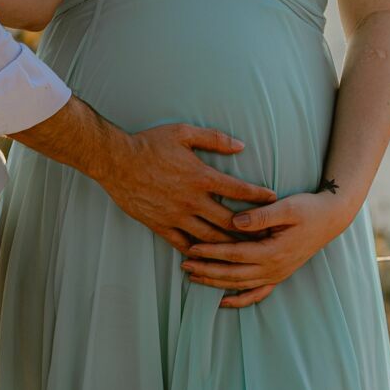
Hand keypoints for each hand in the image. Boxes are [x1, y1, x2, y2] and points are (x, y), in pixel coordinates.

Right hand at [95, 124, 278, 253]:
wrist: (116, 161)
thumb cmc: (150, 143)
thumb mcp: (183, 132)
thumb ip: (214, 138)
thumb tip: (241, 146)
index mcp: (201, 176)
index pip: (238, 190)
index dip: (258, 196)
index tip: (273, 199)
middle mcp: (192, 200)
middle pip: (228, 222)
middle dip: (250, 230)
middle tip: (266, 236)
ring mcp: (176, 216)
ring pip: (209, 238)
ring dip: (228, 245)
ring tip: (244, 251)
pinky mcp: (161, 225)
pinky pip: (183, 244)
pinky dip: (198, 252)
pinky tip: (208, 257)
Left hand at [180, 190, 353, 308]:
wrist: (331, 219)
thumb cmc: (308, 209)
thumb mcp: (287, 207)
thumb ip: (261, 215)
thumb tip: (235, 221)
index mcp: (274, 251)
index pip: (235, 254)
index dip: (212, 252)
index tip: (191, 247)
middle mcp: (274, 268)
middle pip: (233, 273)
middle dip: (207, 270)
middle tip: (184, 265)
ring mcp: (277, 274)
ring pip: (240, 284)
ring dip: (216, 282)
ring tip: (194, 277)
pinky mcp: (279, 275)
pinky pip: (257, 294)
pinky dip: (239, 299)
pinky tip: (223, 301)